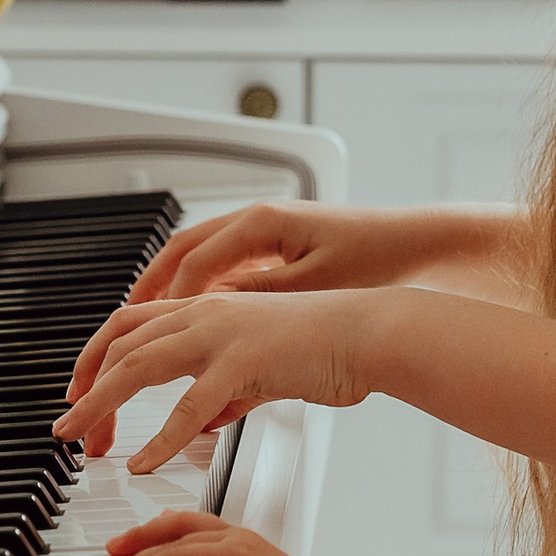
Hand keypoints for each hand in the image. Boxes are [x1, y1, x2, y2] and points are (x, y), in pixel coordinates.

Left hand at [59, 285, 390, 467]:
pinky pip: (188, 407)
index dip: (94, 358)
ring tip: (84, 442)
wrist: (372, 332)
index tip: (79, 393)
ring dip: (101, 407)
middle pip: (120, 345)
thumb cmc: (328, 348)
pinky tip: (143, 462)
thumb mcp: (262, 368)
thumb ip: (228, 391)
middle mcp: (204, 313)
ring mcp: (221, 334)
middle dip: (87, 390)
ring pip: (137, 367)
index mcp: (206, 308)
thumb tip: (203, 421)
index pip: (128, 324)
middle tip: (72, 430)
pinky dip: (158, 438)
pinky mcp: (244, 362)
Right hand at [108, 512, 343, 555]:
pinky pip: (199, 524)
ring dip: (150, 532)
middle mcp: (239, 540)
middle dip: (136, 551)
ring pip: (184, 524)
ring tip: (120, 544)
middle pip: (174, 538)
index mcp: (239, 555)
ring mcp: (240, 537)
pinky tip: (159, 529)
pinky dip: (173, 526)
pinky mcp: (242, 542)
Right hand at [120, 203, 439, 311]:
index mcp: (264, 224)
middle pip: (184, 251)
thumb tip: (211, 323)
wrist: (431, 249)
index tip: (150, 334)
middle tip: (123, 321)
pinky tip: (196, 312)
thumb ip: (257, 302)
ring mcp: (271, 233)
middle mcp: (261, 221)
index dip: (169, 301)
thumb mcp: (314, 289)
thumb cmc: (384, 261)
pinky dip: (202, 286)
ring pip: (201, 255)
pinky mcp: (285, 248)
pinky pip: (226, 263)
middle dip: (151, 286)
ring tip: (144, 316)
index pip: (195, 263)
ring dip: (170, 284)